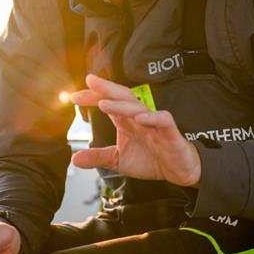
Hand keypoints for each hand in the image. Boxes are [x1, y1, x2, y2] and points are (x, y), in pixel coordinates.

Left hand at [70, 74, 201, 186]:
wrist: (178, 171)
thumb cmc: (151, 159)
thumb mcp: (118, 160)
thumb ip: (98, 157)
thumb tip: (74, 158)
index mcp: (126, 121)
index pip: (108, 102)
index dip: (93, 97)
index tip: (74, 97)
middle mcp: (139, 118)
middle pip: (122, 97)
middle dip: (106, 88)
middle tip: (90, 81)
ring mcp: (154, 123)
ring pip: (138, 107)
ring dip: (120, 105)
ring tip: (104, 104)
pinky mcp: (170, 132)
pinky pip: (162, 120)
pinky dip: (152, 118)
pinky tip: (139, 119)